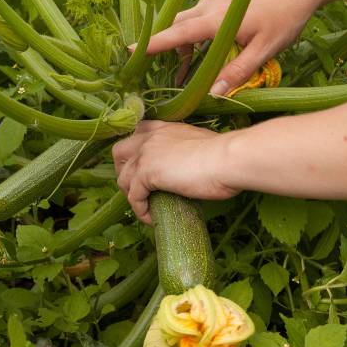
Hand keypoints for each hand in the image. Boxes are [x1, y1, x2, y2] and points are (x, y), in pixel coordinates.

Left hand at [111, 120, 236, 223]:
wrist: (227, 159)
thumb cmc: (224, 155)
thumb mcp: (201, 145)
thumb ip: (187, 150)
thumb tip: (190, 166)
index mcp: (165, 128)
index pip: (139, 132)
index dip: (136, 151)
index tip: (143, 167)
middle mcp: (150, 137)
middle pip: (119, 152)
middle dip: (124, 171)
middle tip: (138, 188)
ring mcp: (145, 154)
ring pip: (123, 178)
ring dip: (132, 195)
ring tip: (147, 208)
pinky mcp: (146, 173)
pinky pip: (134, 197)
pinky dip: (141, 211)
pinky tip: (153, 219)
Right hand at [139, 0, 321, 95]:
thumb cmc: (286, 16)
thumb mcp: (265, 49)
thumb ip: (239, 72)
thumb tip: (214, 94)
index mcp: (216, 20)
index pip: (177, 34)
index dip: (152, 44)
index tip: (128, 51)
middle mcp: (209, 5)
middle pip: (178, 26)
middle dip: (166, 48)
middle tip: (159, 72)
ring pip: (188, 19)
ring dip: (184, 40)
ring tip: (187, 66)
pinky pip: (200, 12)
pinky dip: (196, 29)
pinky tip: (209, 44)